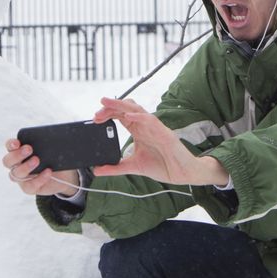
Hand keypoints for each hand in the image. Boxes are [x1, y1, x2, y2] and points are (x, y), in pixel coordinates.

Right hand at [2, 138, 80, 196]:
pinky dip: (39, 178)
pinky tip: (48, 172)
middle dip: (17, 155)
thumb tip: (51, 136)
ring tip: (37, 160)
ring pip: (16, 174)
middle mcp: (16, 165)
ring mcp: (21, 178)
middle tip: (29, 149)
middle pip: (8, 161)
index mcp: (19, 152)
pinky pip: (29, 185)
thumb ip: (47, 143)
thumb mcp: (52, 149)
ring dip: (26, 166)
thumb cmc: (54, 159)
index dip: (11, 144)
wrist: (64, 176)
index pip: (10, 147)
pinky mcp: (29, 188)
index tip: (17, 142)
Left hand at [90, 97, 227, 185]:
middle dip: (111, 107)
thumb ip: (115, 168)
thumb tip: (96, 170)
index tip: (95, 119)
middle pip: (126, 109)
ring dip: (120, 105)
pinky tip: (128, 116)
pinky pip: (151, 120)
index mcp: (139, 131)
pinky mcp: (164, 132)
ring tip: (107, 103)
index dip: (108, 114)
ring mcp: (155, 127)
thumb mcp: (133, 167)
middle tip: (97, 111)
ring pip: (137, 109)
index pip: (121, 116)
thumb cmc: (162, 166)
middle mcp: (145, 126)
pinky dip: (139, 116)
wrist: (182, 174)